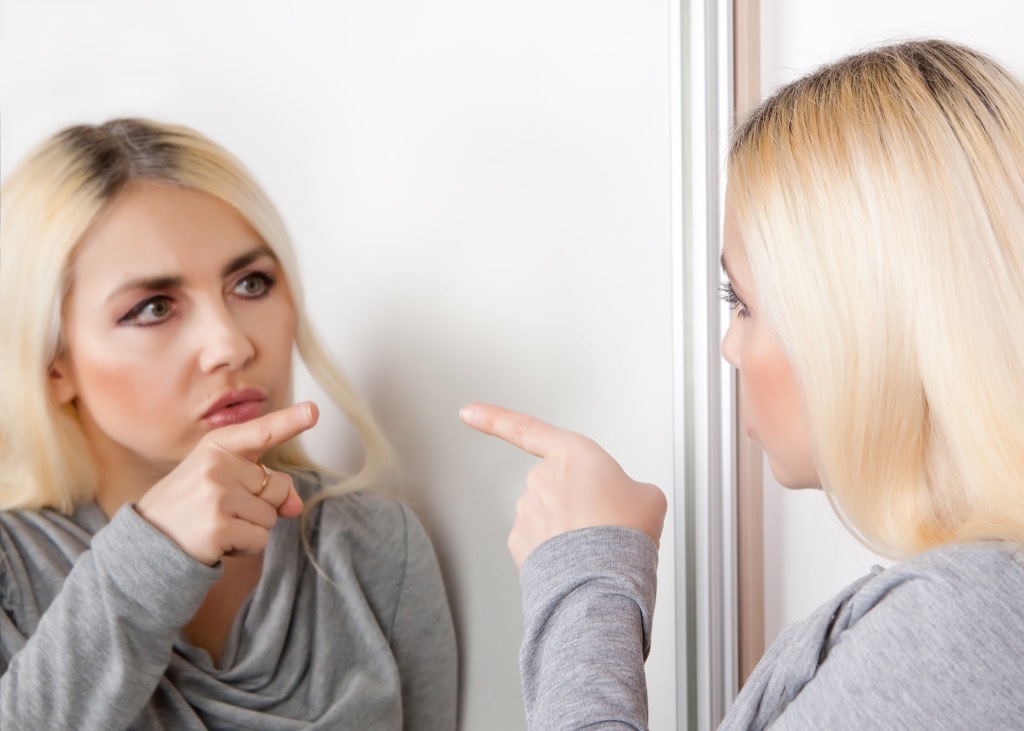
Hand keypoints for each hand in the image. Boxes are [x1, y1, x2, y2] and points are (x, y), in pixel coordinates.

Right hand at [136, 401, 318, 564]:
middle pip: (277, 488)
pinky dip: (245, 547)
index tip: (313, 410)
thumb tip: (295, 506)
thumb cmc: (192, 506)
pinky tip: (216, 541)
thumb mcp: (225, 484)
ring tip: (215, 523)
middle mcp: (217, 464)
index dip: (291, 421)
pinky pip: (260, 539)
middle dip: (259, 505)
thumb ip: (266, 487)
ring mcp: (217, 495)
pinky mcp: (218, 527)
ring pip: (270, 516)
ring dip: (250, 528)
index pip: (262, 432)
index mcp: (218, 446)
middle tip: (220, 509)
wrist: (146, 543)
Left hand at [460, 402, 666, 568]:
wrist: (605, 580)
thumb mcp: (648, 497)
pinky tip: (577, 559)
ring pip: (547, 514)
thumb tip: (626, 502)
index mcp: (573, 454)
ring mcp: (527, 510)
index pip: (526, 428)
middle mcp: (543, 477)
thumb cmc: (625, 535)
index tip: (469, 412)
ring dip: (567, 527)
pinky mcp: (519, 540)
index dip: (494, 417)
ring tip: (595, 545)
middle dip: (577, 501)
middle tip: (605, 522)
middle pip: (557, 484)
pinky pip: (538, 541)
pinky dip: (554, 550)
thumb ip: (630, 488)